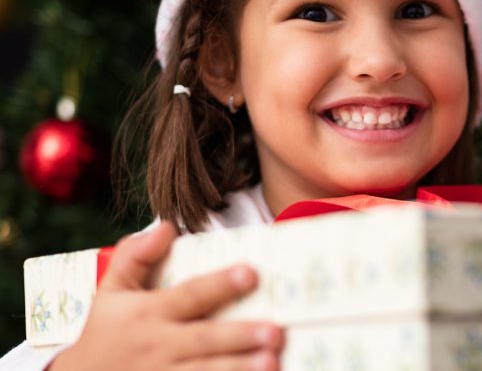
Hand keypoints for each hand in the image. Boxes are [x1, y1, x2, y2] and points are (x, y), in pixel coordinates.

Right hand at [49, 222, 284, 370]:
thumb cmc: (105, 330)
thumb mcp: (110, 290)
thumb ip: (135, 255)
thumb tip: (166, 225)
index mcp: (149, 313)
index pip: (190, 295)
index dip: (219, 284)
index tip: (251, 273)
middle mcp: (159, 345)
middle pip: (205, 340)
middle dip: (240, 337)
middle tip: (275, 332)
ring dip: (240, 369)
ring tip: (272, 362)